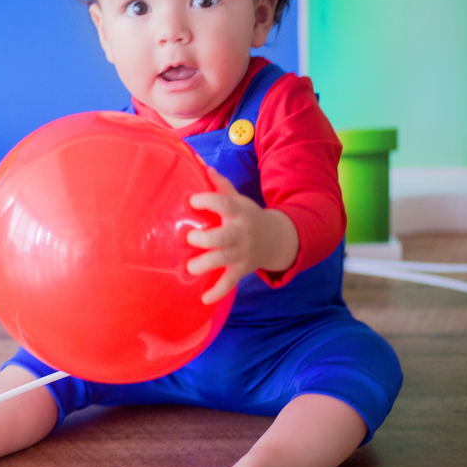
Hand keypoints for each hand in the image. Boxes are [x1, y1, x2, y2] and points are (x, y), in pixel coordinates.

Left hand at [185, 167, 298, 303]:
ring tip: (190, 267)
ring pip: (224, 261)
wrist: (277, 239)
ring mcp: (241, 253)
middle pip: (223, 237)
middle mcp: (240, 233)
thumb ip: (221, 186)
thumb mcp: (239, 200)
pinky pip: (229, 283)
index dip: (208, 200)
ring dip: (207, 265)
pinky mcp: (241, 269)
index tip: (192, 201)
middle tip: (189, 239)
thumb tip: (204, 167)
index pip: (223, 203)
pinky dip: (217, 292)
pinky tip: (204, 299)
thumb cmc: (248, 217)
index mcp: (237, 213)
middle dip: (206, 239)